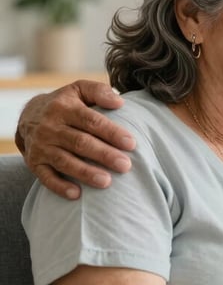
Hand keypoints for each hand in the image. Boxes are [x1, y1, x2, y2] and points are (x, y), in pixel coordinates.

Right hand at [17, 80, 135, 198]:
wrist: (29, 115)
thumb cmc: (67, 104)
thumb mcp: (79, 89)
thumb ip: (100, 92)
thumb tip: (120, 102)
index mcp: (64, 108)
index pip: (91, 121)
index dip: (111, 132)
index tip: (131, 144)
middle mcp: (50, 127)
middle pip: (80, 143)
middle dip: (104, 155)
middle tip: (125, 165)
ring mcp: (41, 146)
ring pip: (64, 161)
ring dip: (85, 173)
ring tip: (107, 182)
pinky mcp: (34, 163)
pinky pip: (46, 177)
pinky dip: (60, 187)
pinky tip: (77, 195)